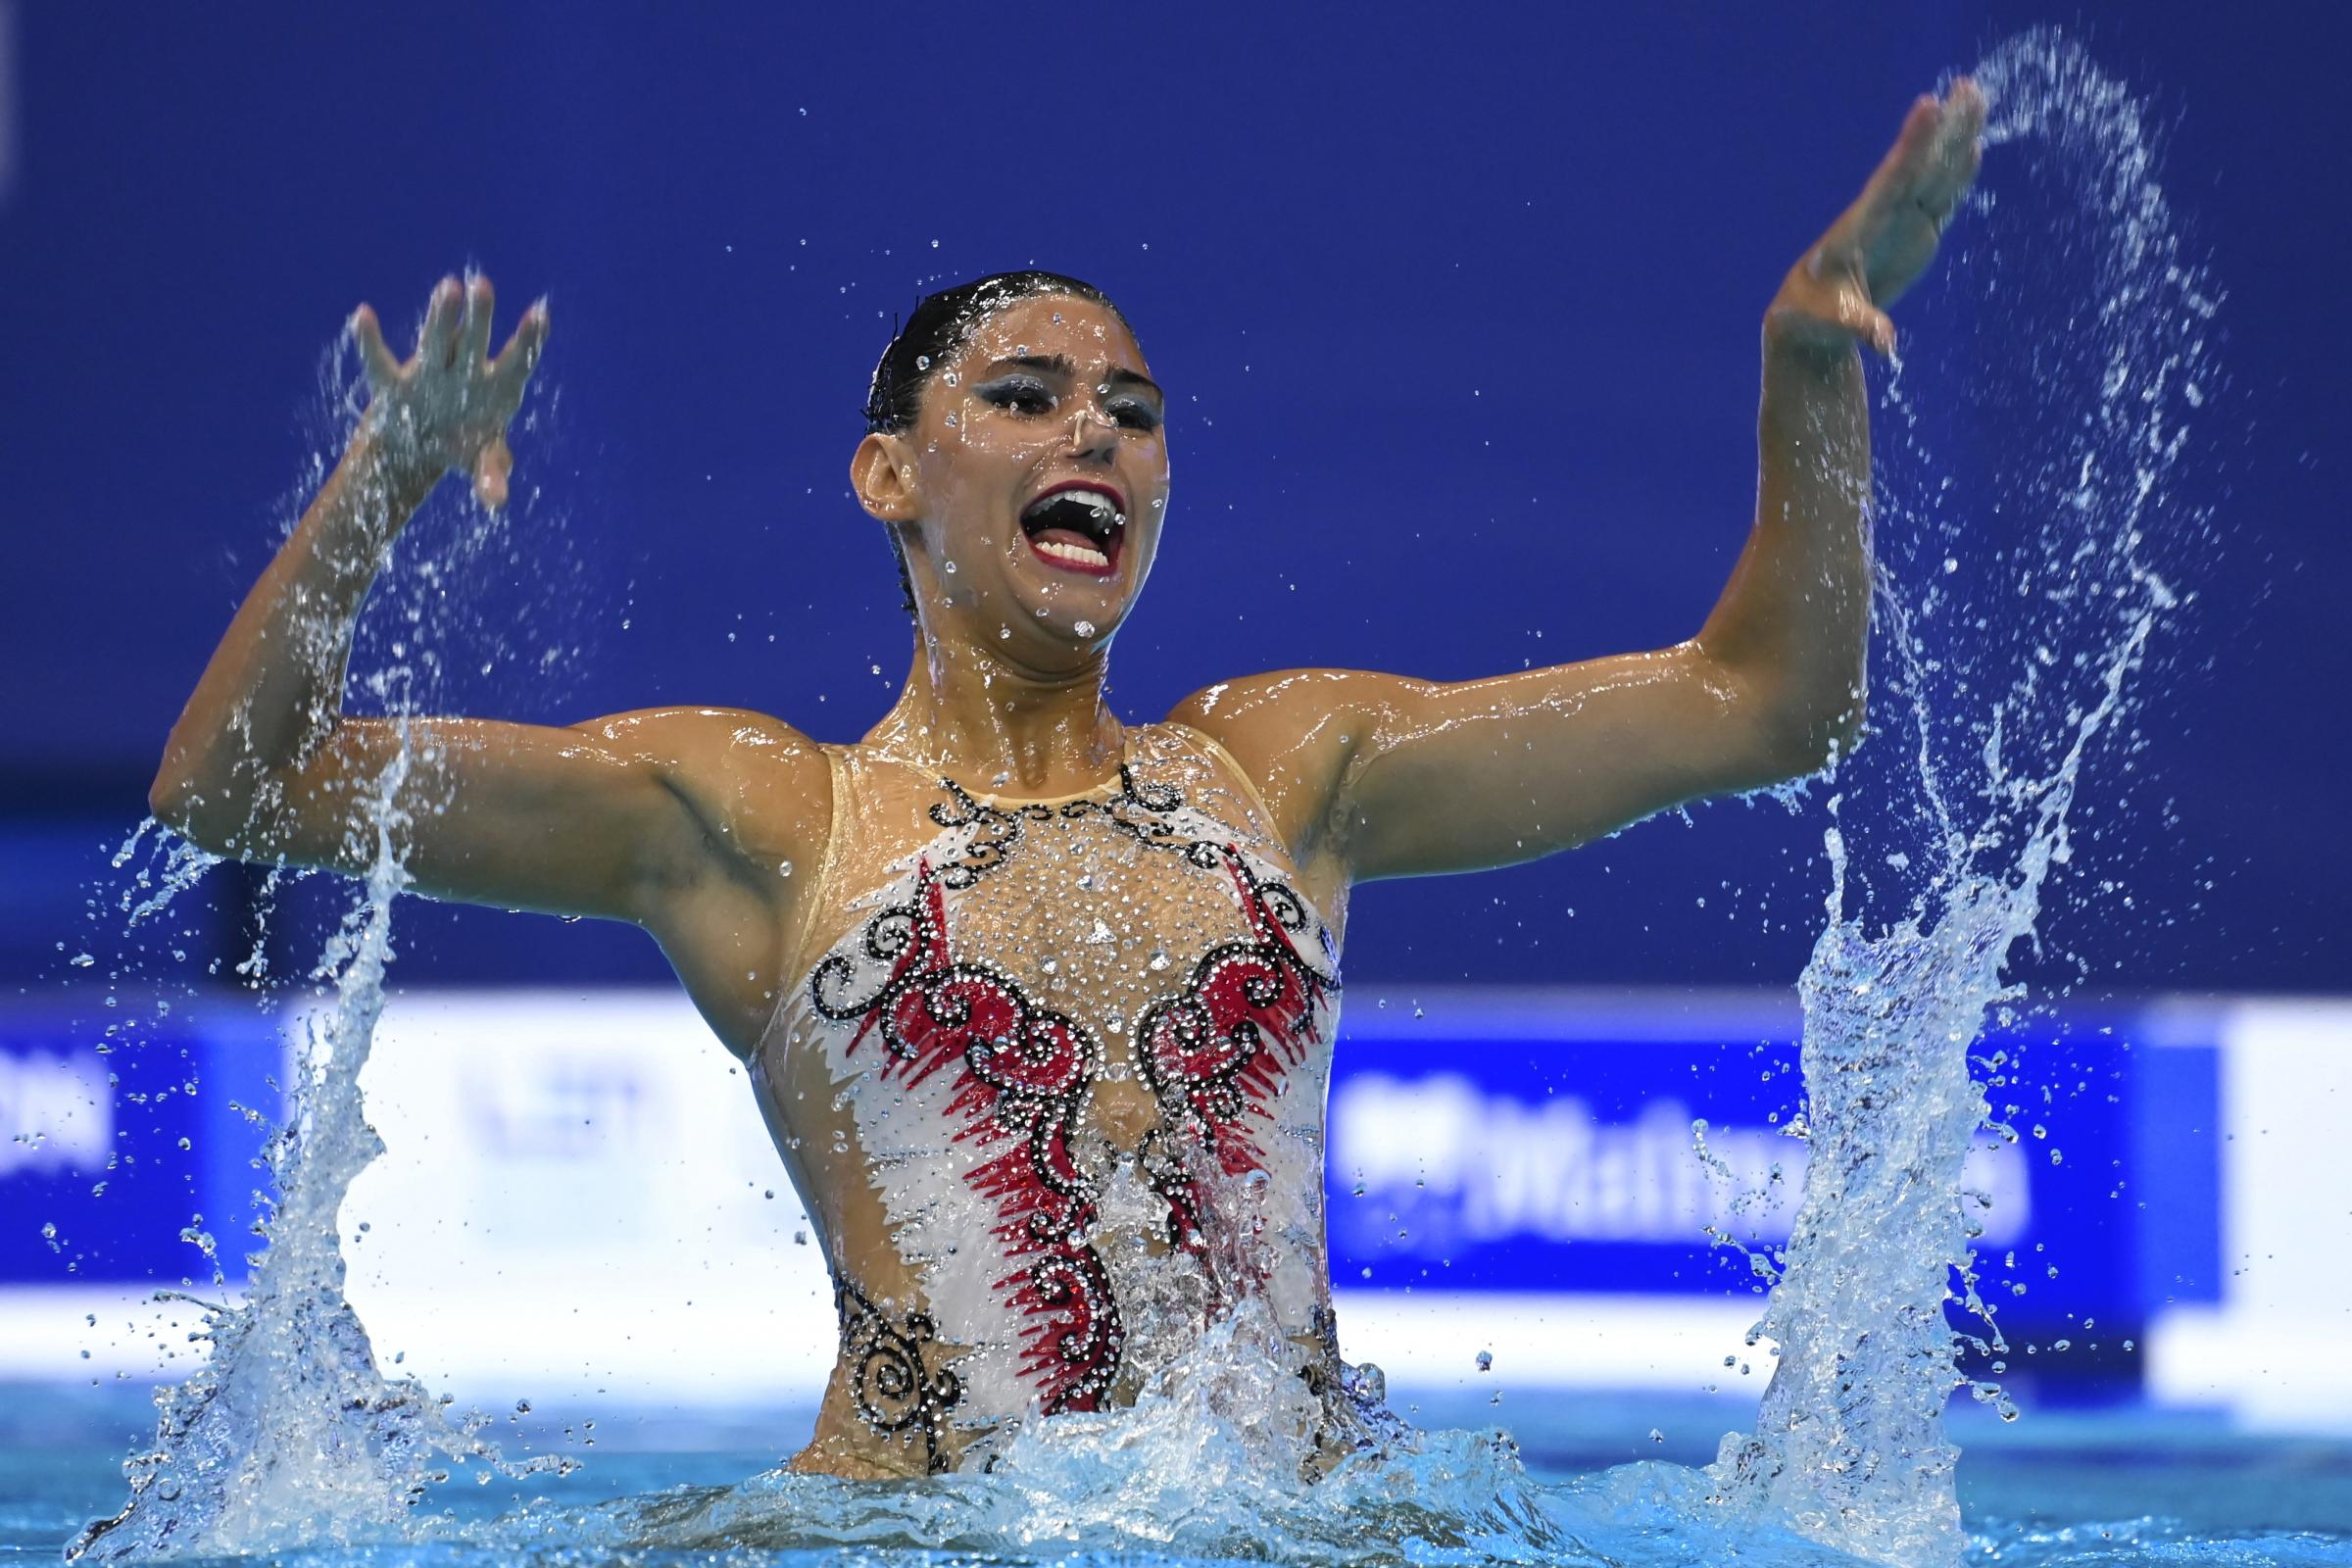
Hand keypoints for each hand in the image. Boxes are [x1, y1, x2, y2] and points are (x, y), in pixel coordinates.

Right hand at [349, 273, 547, 508]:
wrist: (426, 448)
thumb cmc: (467, 446)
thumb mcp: (482, 463)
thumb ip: (491, 477)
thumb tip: (496, 501)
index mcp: (498, 386)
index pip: (518, 359)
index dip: (529, 340)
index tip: (540, 315)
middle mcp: (465, 371)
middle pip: (475, 340)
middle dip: (479, 316)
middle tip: (482, 285)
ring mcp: (431, 372)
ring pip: (435, 340)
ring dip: (440, 317)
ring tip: (446, 287)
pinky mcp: (396, 384)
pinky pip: (379, 362)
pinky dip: (368, 341)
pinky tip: (362, 315)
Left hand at [1768, 80, 1985, 358]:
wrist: (1813, 319)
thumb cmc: (1813, 317)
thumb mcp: (1831, 324)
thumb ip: (1859, 326)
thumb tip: (1885, 342)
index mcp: (1860, 227)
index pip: (1891, 180)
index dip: (1911, 145)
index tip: (1928, 106)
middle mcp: (1883, 215)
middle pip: (1919, 166)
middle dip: (1944, 129)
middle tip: (1968, 87)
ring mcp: (1901, 222)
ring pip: (1933, 174)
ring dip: (1955, 138)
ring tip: (1976, 97)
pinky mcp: (1916, 235)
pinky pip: (1940, 198)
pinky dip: (1957, 174)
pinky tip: (1973, 147)